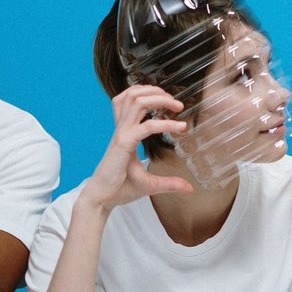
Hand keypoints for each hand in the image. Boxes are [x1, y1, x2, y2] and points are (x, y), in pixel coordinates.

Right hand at [82, 85, 192, 209]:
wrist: (101, 199)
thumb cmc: (121, 188)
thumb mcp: (150, 184)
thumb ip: (169, 183)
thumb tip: (189, 188)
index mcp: (124, 131)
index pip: (130, 99)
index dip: (149, 94)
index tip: (170, 103)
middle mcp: (121, 129)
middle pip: (134, 94)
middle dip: (156, 92)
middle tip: (176, 103)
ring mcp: (121, 135)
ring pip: (136, 102)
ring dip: (158, 99)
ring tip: (177, 107)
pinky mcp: (123, 144)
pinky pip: (145, 126)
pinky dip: (164, 124)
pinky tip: (179, 128)